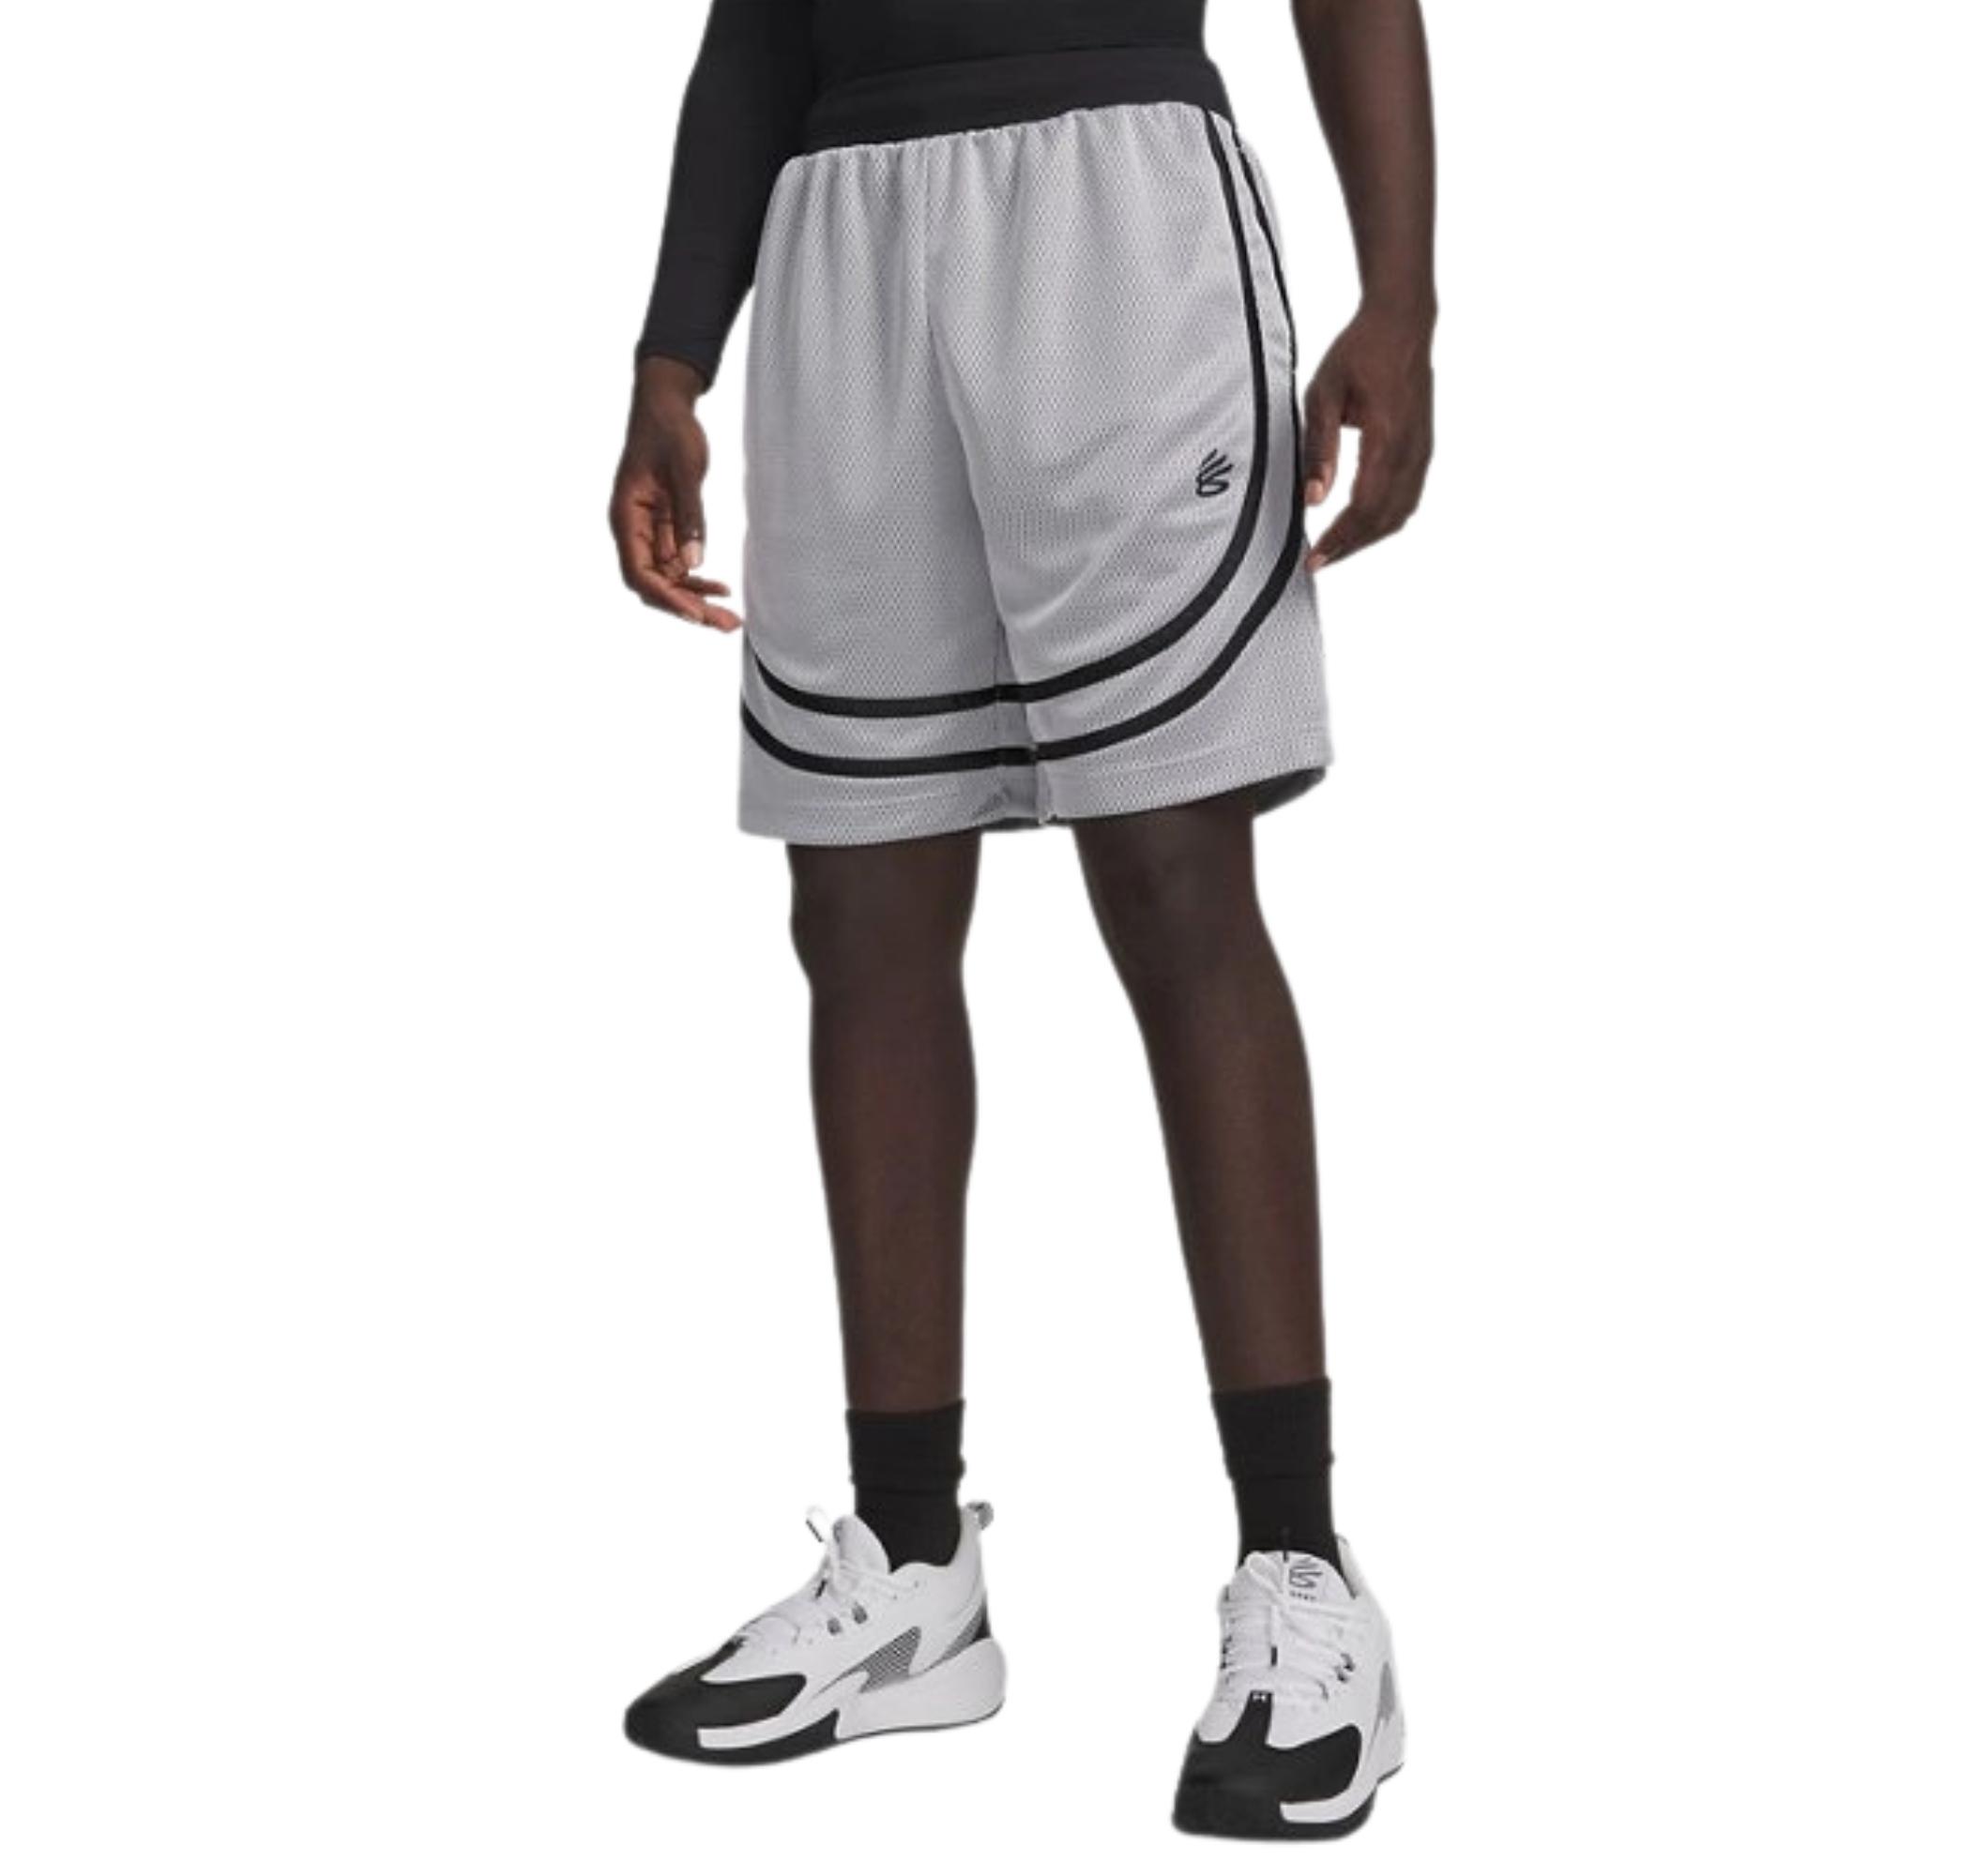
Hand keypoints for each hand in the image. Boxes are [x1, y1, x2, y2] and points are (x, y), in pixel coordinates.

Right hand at [609, 356, 741, 630]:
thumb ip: (689, 517)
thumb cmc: (669, 429)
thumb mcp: (685, 470)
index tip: (695, 614)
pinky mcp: (665, 527)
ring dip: (696, 600)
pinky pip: (679, 564)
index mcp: (626, 515)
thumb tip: (694, 564)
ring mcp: (649, 531)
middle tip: (726, 625)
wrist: (667, 404)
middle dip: (687, 608)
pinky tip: (722, 589)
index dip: (665, 597)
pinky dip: (698, 579)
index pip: (638, 571)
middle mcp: (633, 529)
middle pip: (654, 584)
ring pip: (668, 579)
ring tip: (730, 618)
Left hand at [1303, 306, 1434, 569]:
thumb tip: (1313, 497)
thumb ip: (1318, 447)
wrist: (1403, 321)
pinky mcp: (1423, 448)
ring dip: (1368, 536)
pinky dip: (1385, 519)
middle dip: (1351, 545)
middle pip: (1385, 519)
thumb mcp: (1323, 394)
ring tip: (1336, 548)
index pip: (1365, 507)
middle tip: (1319, 561)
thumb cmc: (1360, 351)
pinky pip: (1409, 497)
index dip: (1340, 539)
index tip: (1315, 559)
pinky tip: (1361, 524)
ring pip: (1400, 513)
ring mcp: (1423, 450)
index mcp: (1388, 438)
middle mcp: (1413, 450)